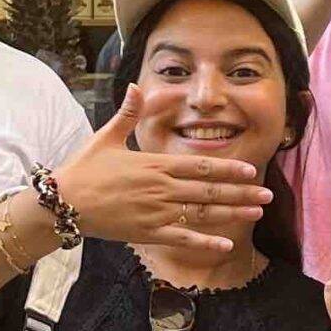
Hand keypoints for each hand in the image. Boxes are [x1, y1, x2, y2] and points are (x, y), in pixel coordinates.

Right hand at [48, 89, 270, 261]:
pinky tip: (227, 245)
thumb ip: (129, 113)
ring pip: (202, 214)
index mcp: (155, 164)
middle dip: (241, 192)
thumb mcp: (107, 136)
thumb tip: (137, 85)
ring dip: (232, 213)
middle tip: (268, 195)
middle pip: (209, 192)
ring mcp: (156, 212)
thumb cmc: (84, 169)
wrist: (62, 202)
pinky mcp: (147, 233)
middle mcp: (161, 188)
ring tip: (257, 212)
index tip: (251, 170)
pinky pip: (181, 239)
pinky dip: (205, 242)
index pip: (201, 167)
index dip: (228, 169)